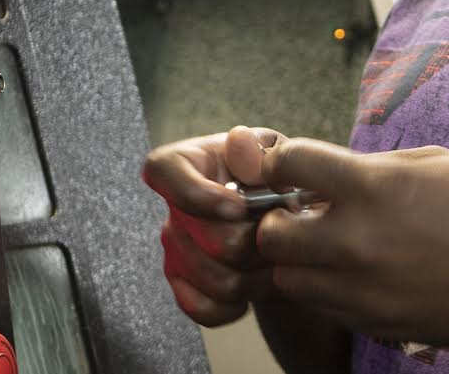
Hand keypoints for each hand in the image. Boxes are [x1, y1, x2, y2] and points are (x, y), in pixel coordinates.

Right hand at [142, 125, 285, 326]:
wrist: (286, 221)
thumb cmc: (276, 179)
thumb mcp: (278, 154)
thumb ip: (261, 151)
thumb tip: (239, 140)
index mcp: (191, 163)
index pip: (163, 171)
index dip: (197, 194)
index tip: (239, 207)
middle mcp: (175, 207)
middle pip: (212, 239)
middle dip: (258, 241)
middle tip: (285, 233)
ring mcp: (176, 248)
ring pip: (220, 280)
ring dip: (260, 275)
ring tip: (277, 257)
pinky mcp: (183, 284)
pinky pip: (207, 309)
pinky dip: (239, 304)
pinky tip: (254, 283)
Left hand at [256, 140, 448, 346]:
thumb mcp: (430, 161)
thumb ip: (370, 166)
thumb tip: (325, 173)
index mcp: (373, 188)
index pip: (289, 164)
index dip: (283, 160)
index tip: (290, 165)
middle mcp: (357, 241)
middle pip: (271, 234)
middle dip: (278, 219)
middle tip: (301, 213)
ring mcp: (362, 290)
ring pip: (288, 278)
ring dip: (298, 259)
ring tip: (328, 247)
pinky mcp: (371, 322)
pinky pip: (321, 305)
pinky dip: (325, 288)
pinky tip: (355, 273)